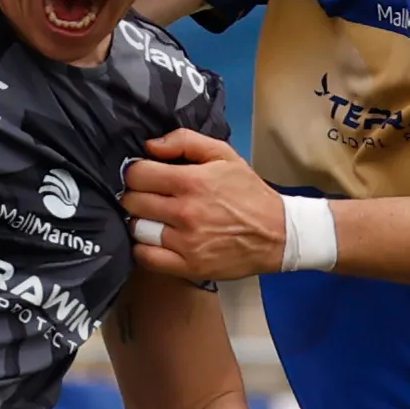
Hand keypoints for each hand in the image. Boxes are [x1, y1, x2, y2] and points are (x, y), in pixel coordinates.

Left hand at [122, 131, 288, 281]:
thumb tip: (149, 146)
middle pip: (132, 202)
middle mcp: (185, 212)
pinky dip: (143, 249)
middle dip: (135, 197)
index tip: (144, 177)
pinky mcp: (188, 266)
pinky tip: (154, 241)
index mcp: (191, 181)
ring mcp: (186, 242)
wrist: (277, 233)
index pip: (138, 174)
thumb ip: (185, 142)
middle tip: (148, 198)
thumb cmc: (248, 193)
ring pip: (137, 230)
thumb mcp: (224, 155)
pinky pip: (146, 258)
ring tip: (153, 220)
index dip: (136, 173)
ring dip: (140, 223)